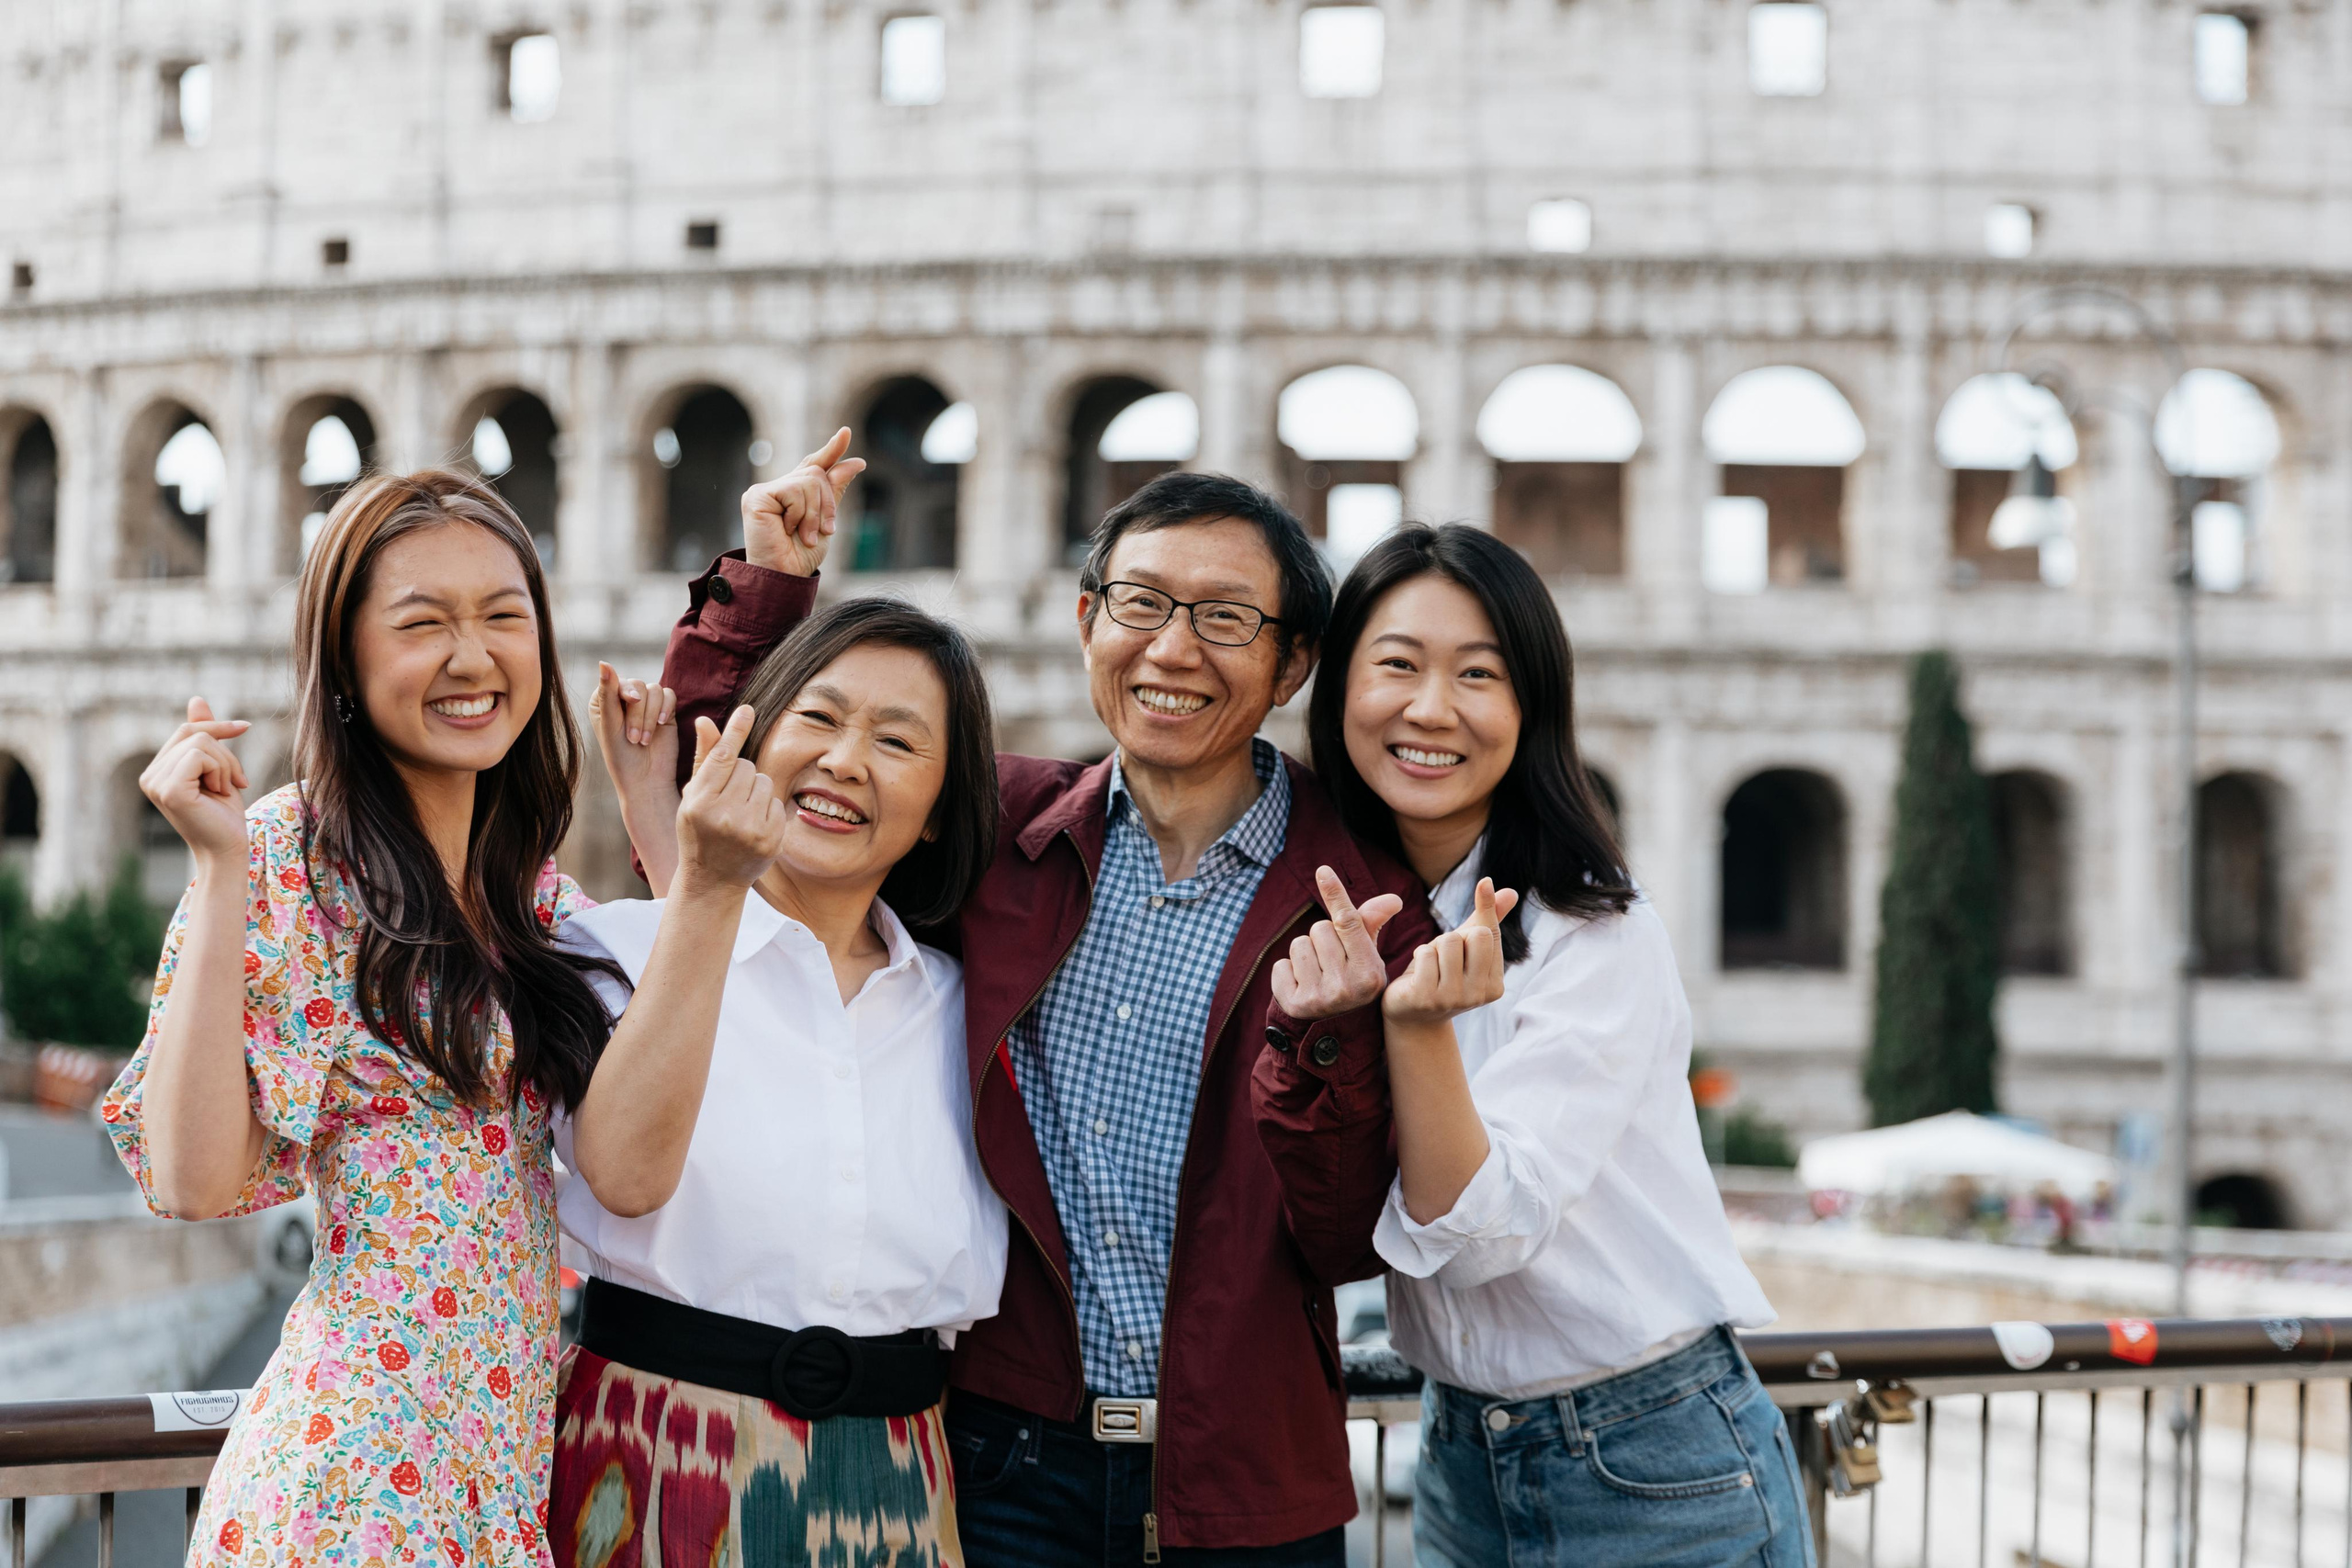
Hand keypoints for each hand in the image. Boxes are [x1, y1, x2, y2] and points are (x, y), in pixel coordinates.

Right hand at [140, 698, 251, 864]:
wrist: (229, 848)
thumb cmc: (224, 813)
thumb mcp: (217, 767)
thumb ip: (205, 736)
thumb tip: (196, 698)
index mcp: (157, 770)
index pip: (187, 729)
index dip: (217, 726)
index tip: (246, 726)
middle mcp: (149, 775)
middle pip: (194, 732)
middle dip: (225, 752)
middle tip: (234, 781)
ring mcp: (155, 782)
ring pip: (200, 742)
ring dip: (226, 765)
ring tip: (224, 790)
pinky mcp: (168, 789)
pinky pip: (199, 756)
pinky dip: (220, 771)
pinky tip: (218, 793)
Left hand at [590, 661, 678, 806]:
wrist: (646, 780)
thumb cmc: (621, 757)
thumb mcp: (611, 724)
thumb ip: (609, 693)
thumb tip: (603, 662)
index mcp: (604, 700)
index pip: (615, 681)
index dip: (624, 693)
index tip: (629, 704)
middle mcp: (625, 699)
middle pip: (637, 685)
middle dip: (638, 712)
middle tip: (635, 738)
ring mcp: (647, 704)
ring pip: (655, 690)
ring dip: (651, 716)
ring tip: (645, 740)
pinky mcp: (666, 710)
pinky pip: (669, 696)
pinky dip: (666, 709)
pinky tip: (662, 725)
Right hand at [673, 706, 788, 895]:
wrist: (712, 881)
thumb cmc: (699, 832)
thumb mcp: (693, 798)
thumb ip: (705, 760)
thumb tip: (706, 721)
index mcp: (699, 803)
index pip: (722, 758)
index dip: (735, 731)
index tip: (748, 709)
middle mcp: (723, 816)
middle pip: (747, 767)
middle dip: (741, 776)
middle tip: (729, 798)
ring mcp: (749, 830)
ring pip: (764, 782)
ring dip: (755, 791)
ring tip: (740, 812)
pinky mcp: (770, 840)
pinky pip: (776, 803)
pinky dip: (767, 809)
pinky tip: (753, 826)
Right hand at [741, 427, 866, 576]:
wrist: (785, 577)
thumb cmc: (801, 555)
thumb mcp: (825, 521)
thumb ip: (835, 491)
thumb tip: (855, 461)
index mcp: (794, 494)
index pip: (814, 465)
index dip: (830, 451)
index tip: (846, 432)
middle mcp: (778, 488)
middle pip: (817, 473)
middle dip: (828, 504)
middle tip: (824, 530)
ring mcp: (765, 491)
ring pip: (809, 481)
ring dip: (814, 513)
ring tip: (805, 535)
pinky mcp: (757, 496)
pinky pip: (794, 491)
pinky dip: (799, 514)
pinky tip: (786, 530)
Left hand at [1270, 866, 1405, 1021]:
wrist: (1336, 1026)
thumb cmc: (1354, 978)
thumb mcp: (1368, 955)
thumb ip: (1371, 923)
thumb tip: (1393, 899)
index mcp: (1369, 972)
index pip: (1349, 923)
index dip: (1335, 894)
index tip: (1323, 871)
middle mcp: (1346, 987)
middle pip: (1320, 929)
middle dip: (1323, 938)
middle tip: (1332, 961)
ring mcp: (1319, 998)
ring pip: (1299, 944)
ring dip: (1305, 953)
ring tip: (1318, 973)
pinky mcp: (1294, 1005)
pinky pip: (1280, 965)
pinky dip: (1287, 971)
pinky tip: (1301, 985)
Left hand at [1384, 879, 1519, 1027]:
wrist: (1411, 1016)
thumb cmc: (1443, 974)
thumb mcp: (1467, 948)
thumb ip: (1488, 921)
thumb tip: (1512, 892)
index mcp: (1495, 985)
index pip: (1488, 932)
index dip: (1473, 923)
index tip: (1479, 897)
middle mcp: (1479, 995)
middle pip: (1474, 935)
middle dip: (1454, 938)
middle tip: (1444, 959)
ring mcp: (1453, 999)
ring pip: (1448, 942)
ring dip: (1434, 947)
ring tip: (1431, 967)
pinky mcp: (1426, 999)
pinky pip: (1426, 954)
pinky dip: (1419, 956)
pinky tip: (1417, 975)